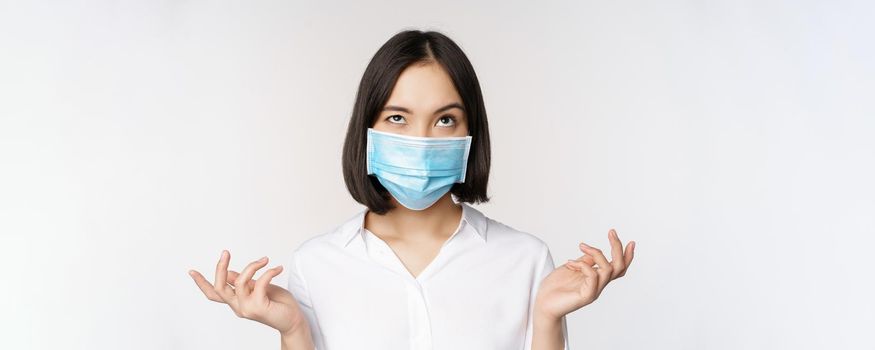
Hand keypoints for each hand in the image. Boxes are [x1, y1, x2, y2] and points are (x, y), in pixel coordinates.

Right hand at [188, 250, 307, 335]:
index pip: (214, 294)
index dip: (201, 283)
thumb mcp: (259, 288)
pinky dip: (269, 272)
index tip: (191, 271)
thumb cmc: (279, 304)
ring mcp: (247, 308)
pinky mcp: (259, 307)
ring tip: (265, 260)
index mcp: (236, 302)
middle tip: (225, 253)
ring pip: (240, 282)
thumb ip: (244, 283)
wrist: (294, 320)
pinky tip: (277, 269)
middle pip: (219, 288)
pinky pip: (260, 282)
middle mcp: (238, 307)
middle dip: (220, 268)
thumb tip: (229, 273)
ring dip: (253, 266)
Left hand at [534, 229, 635, 319]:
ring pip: (608, 269)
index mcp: (597, 279)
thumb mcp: (572, 268)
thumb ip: (584, 261)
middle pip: (619, 267)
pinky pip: (592, 276)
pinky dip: (583, 265)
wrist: (543, 303)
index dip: (627, 256)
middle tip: (611, 232)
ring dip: (596, 253)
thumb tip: (593, 251)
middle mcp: (598, 285)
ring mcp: (594, 291)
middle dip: (617, 248)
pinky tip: (570, 263)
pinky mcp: (586, 296)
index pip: (618, 268)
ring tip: (582, 246)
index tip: (631, 241)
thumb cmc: (555, 287)